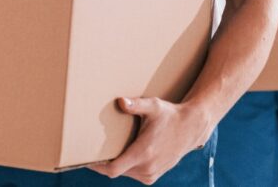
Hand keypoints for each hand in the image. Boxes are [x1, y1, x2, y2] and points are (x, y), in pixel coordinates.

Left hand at [86, 96, 212, 184]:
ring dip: (118, 164)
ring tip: (112, 150)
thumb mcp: (154, 107)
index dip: (97, 167)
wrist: (190, 128)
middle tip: (96, 148)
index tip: (87, 159)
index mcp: (143, 153)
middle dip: (106, 161)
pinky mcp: (153, 176)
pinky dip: (127, 166)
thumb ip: (136, 105)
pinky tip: (127, 153)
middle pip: (116, 170)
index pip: (113, 169)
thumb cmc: (170, 115)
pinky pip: (133, 174)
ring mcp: (150, 174)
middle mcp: (146, 167)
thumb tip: (120, 101)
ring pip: (124, 173)